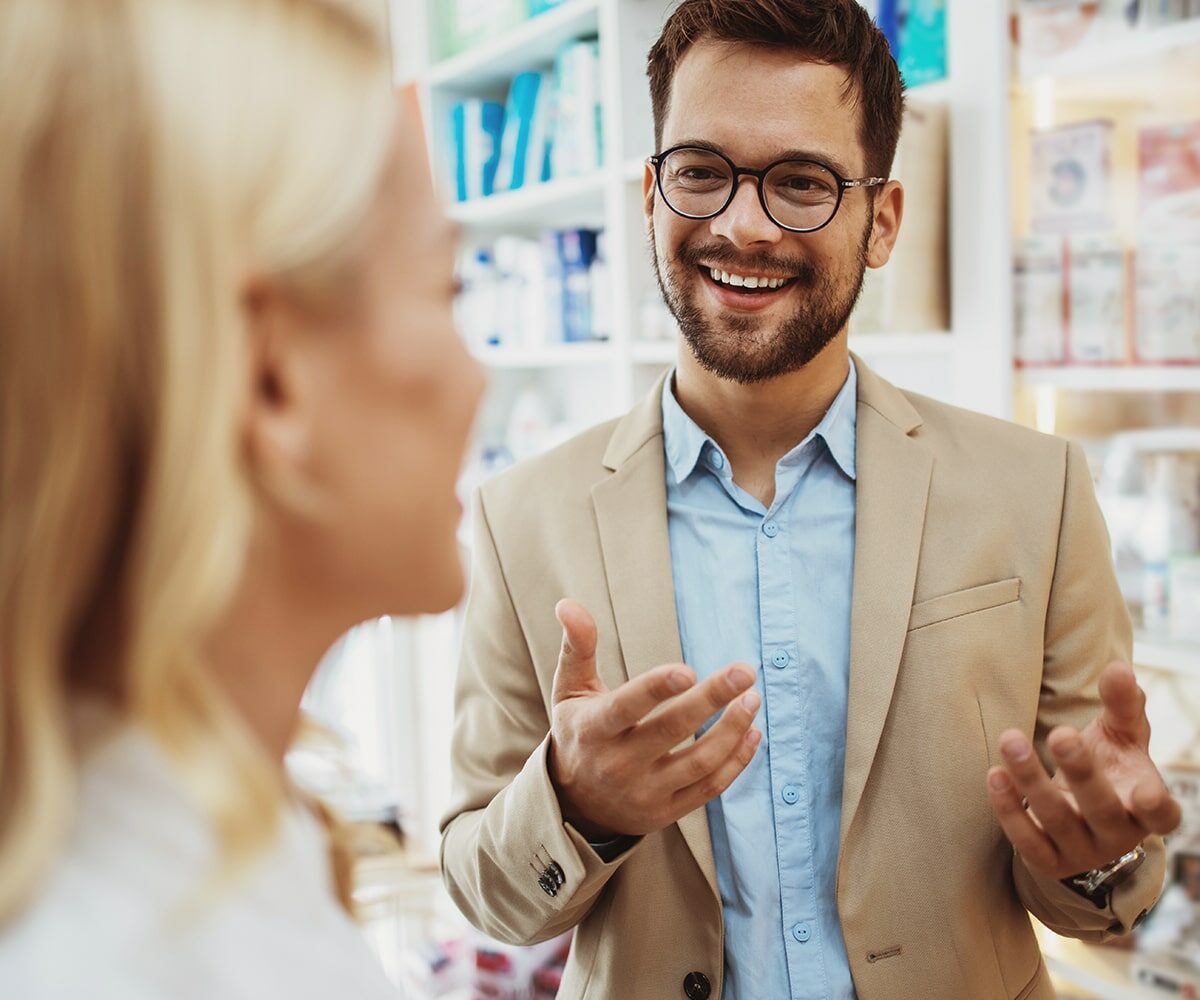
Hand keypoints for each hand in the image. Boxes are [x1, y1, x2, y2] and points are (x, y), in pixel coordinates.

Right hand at [547, 598, 762, 840]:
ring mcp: (644, 792)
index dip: (656, 689)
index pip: (625, 708)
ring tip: (753, 698)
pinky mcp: (666, 812)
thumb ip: (577, 646)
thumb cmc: (579, 730)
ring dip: (732, 730)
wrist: (574, 802)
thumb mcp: (570, 690)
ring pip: (698, 763)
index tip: (688, 669)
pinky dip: (736, 761)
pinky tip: (752, 731)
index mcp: (592, 729)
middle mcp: (617, 764)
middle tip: (745, 671)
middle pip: (671, 731)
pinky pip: (709, 788)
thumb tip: (568, 604)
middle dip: (711, 699)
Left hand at [986, 662, 1181, 879]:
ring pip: (1057, 821)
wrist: (1075, 810)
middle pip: (1102, 809)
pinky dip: (1008, 810)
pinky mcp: (1048, 862)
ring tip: (1010, 739)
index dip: (1155, 807)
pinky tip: (995, 775)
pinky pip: (1026, 842)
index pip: (1162, 815)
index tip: (1143, 792)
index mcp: (1146, 807)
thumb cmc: (1107, 764)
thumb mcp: (1119, 735)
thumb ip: (1122, 704)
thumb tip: (1119, 669)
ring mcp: (1083, 853)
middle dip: (1081, 772)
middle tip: (1062, 734)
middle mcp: (1118, 836)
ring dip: (1032, 779)